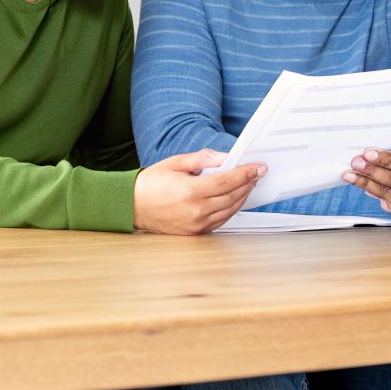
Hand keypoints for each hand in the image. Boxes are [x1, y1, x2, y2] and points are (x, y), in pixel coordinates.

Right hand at [133, 149, 265, 234]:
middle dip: (248, 183)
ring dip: (243, 196)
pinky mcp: (195, 232)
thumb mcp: (175, 163)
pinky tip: (235, 199)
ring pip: (230, 210)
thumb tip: (225, 157)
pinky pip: (221, 220)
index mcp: (190, 190)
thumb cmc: (150, 184)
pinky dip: (231, 209)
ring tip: (249, 184)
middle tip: (258, 173)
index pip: (227, 181)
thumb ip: (202, 159)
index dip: (246, 173)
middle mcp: (195, 210)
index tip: (258, 167)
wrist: (131, 206)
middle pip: (232, 196)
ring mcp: (196, 224)